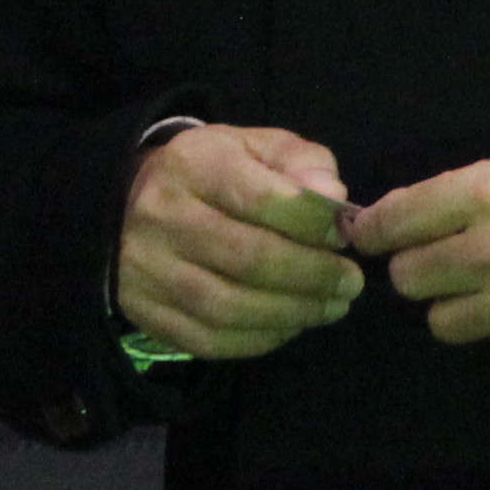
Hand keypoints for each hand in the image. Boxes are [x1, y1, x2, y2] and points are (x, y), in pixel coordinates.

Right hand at [116, 123, 361, 361]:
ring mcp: (146, 268)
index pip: (261, 198)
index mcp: (192, 164)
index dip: (313, 223)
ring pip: (228, 306)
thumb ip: (304, 165)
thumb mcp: (262, 150)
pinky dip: (260, 338)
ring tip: (330, 306)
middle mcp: (160, 215)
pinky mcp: (145, 310)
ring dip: (292, 313)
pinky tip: (290, 324)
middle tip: (350, 283)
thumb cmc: (219, 173)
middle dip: (311, 275)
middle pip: (248, 258)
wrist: (139, 200)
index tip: (345, 236)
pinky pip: (209, 339)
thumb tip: (333, 199)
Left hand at [342, 148, 489, 363]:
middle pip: (406, 277)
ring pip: (439, 320)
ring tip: (489, 285)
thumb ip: (453, 195)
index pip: (396, 220)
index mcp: (488, 194)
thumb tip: (383, 221)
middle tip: (446, 258)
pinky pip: (489, 341)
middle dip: (420, 267)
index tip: (369, 235)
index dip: (374, 229)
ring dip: (455, 303)